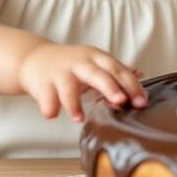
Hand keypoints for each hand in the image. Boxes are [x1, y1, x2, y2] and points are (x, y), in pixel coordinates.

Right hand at [18, 42, 148, 122]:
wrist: (35, 59)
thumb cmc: (71, 64)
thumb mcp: (95, 63)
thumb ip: (116, 72)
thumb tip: (141, 76)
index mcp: (97, 58)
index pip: (118, 69)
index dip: (131, 85)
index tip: (141, 101)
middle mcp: (80, 63)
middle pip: (97, 74)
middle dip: (110, 87)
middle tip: (121, 101)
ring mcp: (60, 72)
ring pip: (68, 86)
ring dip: (74, 103)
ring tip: (80, 118)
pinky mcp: (42, 83)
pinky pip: (46, 97)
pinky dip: (49, 106)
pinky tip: (53, 115)